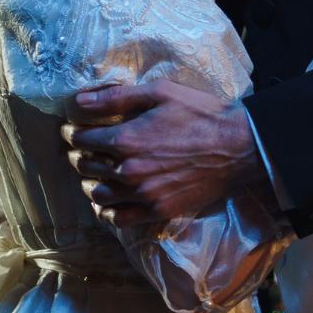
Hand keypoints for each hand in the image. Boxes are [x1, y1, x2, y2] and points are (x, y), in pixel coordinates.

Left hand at [61, 81, 266, 226]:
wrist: (238, 147)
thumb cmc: (201, 114)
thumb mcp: (160, 93)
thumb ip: (117, 97)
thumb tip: (79, 101)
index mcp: (126, 139)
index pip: (81, 138)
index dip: (73, 131)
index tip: (75, 128)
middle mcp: (128, 171)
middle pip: (85, 165)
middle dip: (78, 154)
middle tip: (82, 147)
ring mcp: (142, 194)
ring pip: (97, 194)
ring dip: (90, 181)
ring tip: (95, 172)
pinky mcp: (157, 210)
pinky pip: (118, 219)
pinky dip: (106, 211)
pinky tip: (108, 201)